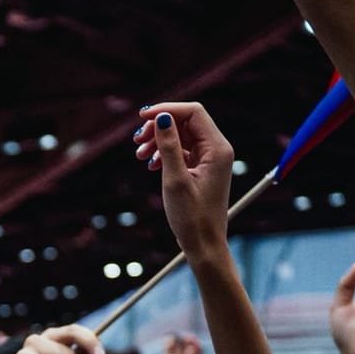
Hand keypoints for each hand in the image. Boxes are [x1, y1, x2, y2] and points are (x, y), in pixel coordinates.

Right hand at [135, 104, 235, 264]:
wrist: (204, 243)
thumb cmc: (192, 216)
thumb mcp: (175, 180)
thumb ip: (169, 146)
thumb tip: (161, 118)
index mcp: (218, 148)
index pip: (193, 113)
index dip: (167, 110)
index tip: (142, 118)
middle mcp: (217, 149)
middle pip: (186, 121)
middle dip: (159, 127)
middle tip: (136, 141)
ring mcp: (209, 158)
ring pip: (181, 135)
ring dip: (158, 140)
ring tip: (139, 155)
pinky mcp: (201, 168)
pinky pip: (181, 150)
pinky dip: (163, 153)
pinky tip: (150, 165)